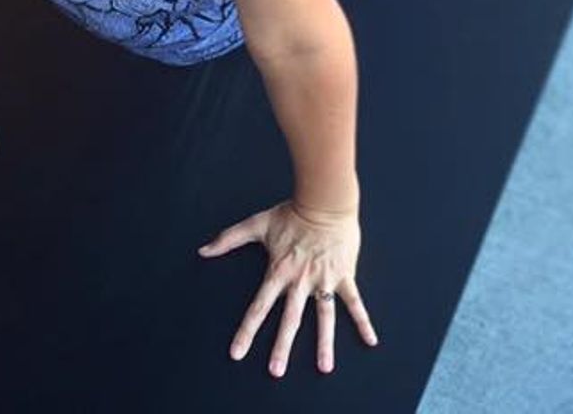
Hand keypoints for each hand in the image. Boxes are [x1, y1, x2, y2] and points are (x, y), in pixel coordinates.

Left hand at [197, 198, 379, 376]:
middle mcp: (300, 281)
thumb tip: (203, 250)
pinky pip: (354, 302)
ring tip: (325, 367)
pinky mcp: (343, 275)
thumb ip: (229, 238)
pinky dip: (363, 321)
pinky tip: (370, 340)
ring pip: (324, 317)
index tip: (237, 353)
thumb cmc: (292, 212)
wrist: (324, 200)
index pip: (258, 307)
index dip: (247, 331)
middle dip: (282, 346)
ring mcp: (323, 280)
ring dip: (324, 343)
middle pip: (290, 319)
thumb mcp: (257, 224)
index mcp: (278, 272)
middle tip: (276, 371)